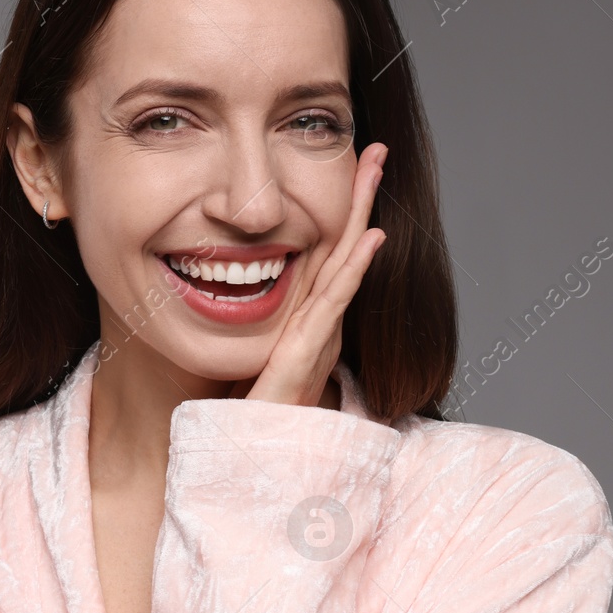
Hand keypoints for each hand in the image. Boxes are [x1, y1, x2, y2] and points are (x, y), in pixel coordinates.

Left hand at [236, 142, 386, 407]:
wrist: (246, 461)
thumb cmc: (250, 417)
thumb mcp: (253, 359)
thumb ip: (260, 332)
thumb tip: (237, 298)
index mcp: (309, 324)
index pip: (328, 257)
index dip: (343, 213)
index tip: (351, 170)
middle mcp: (320, 326)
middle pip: (345, 250)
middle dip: (360, 199)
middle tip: (375, 150)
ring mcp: (318, 339)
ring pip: (345, 266)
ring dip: (361, 216)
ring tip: (373, 173)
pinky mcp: (305, 357)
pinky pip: (332, 304)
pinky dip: (352, 270)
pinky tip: (369, 239)